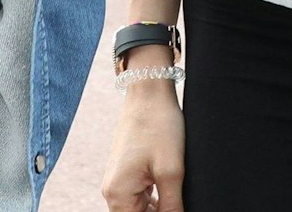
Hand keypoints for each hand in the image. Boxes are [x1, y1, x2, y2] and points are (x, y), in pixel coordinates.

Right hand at [102, 81, 184, 211]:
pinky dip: (156, 203)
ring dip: (159, 210)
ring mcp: (119, 181)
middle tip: (179, 203)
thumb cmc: (159, 126)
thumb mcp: (171, 172)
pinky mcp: (127, 173)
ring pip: (140, 211)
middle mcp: (112, 191)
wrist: (149, 91)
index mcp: (118, 195)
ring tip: (177, 195)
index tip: (175, 208)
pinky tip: (172, 196)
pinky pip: (140, 199)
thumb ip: (172, 208)